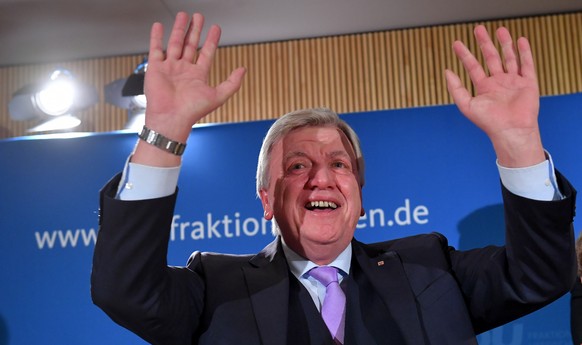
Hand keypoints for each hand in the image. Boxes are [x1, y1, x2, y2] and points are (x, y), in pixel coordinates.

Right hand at [133, 12, 244, 165]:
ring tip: (183, 15)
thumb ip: (232, 83)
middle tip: (199, 16)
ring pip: (175, 43)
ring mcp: (170, 68)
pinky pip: (156, 49)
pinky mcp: (155, 68)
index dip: (211, 40)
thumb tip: (243, 69)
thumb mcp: (218, 96)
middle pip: (190, 44)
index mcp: (198, 75)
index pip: (206, 52)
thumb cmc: (192, 111)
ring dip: (179, 29)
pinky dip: (157, 37)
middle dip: (195, 30)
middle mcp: (184, 70)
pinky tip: (159, 26)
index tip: (215, 28)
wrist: (171, 118)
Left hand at [445, 25, 544, 166]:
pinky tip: (520, 41)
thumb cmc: (488, 122)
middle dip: (484, 43)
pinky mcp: (528, 83)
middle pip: (491, 58)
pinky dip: (524, 53)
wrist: (510, 131)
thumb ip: (456, 88)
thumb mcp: (466, 105)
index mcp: (484, 87)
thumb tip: (447, 71)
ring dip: (505, 44)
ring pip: (509, 58)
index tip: (456, 43)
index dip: (464, 55)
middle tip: (478, 29)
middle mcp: (498, 83)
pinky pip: (527, 65)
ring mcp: (513, 82)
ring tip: (500, 29)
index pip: (473, 66)